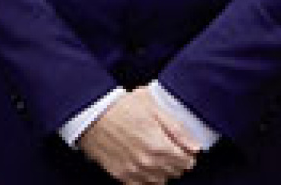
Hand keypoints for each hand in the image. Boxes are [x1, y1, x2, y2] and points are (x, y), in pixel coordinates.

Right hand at [80, 87, 199, 184]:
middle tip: (162, 146)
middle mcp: (149, 163)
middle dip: (173, 161)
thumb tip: (195, 147)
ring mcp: (134, 171)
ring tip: (150, 155)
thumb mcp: (152, 106)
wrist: (88, 114)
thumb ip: (177, 128)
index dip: (185, 152)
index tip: (177, 145)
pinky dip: (145, 177)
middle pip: (176, 172)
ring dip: (160, 170)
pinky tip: (139, 164)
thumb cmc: (119, 107)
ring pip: (161, 181)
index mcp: (160, 146)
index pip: (188, 162)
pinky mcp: (121, 175)